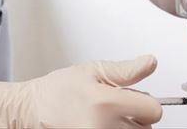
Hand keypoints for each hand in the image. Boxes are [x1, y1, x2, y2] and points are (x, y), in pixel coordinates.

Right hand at [0, 55, 161, 127]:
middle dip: (137, 117)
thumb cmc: (59, 90)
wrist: (33, 110)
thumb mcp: (93, 71)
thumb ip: (126, 70)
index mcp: (105, 103)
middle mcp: (103, 128)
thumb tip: (150, 63)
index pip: (153, 111)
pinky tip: (102, 125)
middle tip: (118, 108)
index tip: (138, 100)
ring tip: (108, 118)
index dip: (147, 103)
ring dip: (127, 128)